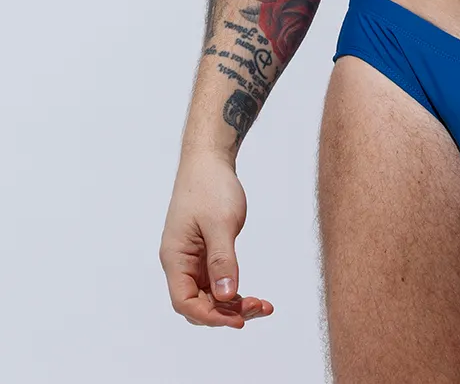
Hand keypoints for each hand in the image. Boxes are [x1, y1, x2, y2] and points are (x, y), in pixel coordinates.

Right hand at [159, 152, 273, 328]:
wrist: (209, 161)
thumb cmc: (210, 186)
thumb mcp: (220, 223)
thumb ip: (222, 260)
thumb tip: (226, 296)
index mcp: (175, 257)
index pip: (184, 301)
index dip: (209, 316)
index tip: (237, 319)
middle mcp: (181, 263)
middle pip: (198, 303)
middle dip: (226, 312)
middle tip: (259, 308)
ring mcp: (193, 259)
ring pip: (209, 296)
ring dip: (233, 305)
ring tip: (263, 306)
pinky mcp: (206, 254)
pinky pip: (217, 282)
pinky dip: (234, 291)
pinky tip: (254, 297)